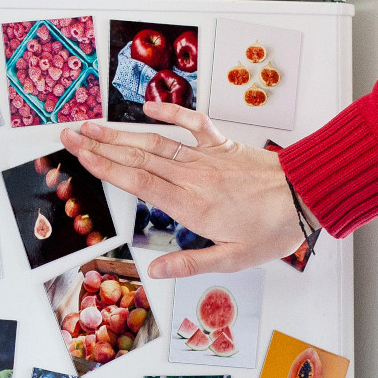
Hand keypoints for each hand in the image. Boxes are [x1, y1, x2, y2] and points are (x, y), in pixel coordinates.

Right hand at [60, 101, 306, 278]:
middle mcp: (191, 177)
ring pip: (155, 142)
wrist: (307, 196)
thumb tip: (156, 269)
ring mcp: (205, 158)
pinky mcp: (221, 146)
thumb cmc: (273, 229)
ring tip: (92, 126)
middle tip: (69, 135)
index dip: (105, 167)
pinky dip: (170, 112)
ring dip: (121, 132)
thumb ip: (191, 263)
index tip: (79, 156)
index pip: (137, 182)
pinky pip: (192, 123)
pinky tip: (147, 107)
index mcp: (190, 206)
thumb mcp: (233, 258)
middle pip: (136, 158)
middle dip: (99, 145)